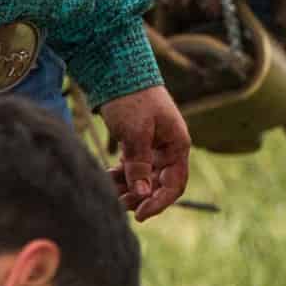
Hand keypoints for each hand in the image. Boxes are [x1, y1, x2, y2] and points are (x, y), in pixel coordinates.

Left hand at [98, 85, 191, 220]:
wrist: (118, 71)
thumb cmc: (132, 99)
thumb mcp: (135, 134)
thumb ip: (139, 166)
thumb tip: (142, 195)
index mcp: (177, 145)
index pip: (174, 184)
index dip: (159, 202)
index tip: (140, 214)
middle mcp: (168, 148)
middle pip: (159, 184)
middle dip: (140, 197)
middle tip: (119, 205)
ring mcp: (153, 146)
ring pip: (143, 178)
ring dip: (128, 188)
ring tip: (109, 194)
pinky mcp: (138, 143)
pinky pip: (133, 168)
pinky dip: (121, 175)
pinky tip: (107, 178)